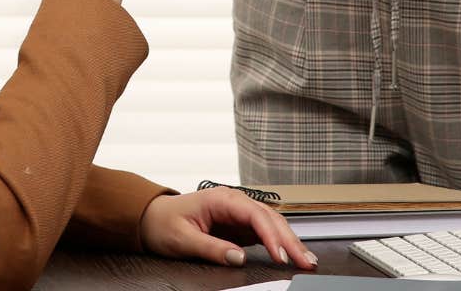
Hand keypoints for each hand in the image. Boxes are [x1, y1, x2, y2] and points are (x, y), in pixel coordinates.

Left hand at [140, 188, 316, 270]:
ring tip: (307, 259)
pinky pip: (266, 232)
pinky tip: (292, 254)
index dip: (271, 235)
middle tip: (306, 260)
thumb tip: (237, 258)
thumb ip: (211, 248)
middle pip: (270, 218)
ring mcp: (239, 213)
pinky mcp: (240, 225)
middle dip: (290, 239)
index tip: (280, 255)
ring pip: (272, 224)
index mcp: (221, 199)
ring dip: (290, 241)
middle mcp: (234, 202)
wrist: (153, 218)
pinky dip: (280, 243)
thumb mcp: (183, 238)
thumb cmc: (164, 223)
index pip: (255, 214)